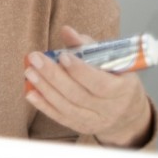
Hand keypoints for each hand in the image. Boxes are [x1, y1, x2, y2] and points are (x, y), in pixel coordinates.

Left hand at [24, 26, 153, 146]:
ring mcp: (95, 121)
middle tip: (35, 59)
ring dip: (45, 88)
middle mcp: (110, 109)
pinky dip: (43, 105)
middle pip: (78, 94)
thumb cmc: (118, 81)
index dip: (80, 70)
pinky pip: (59, 117)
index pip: (100, 82)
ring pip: (66, 106)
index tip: (62, 56)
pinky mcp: (81, 127)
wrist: (128, 115)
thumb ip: (88, 46)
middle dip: (53, 75)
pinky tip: (30, 92)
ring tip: (30, 71)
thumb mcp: (113, 63)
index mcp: (123, 90)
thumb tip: (67, 31)